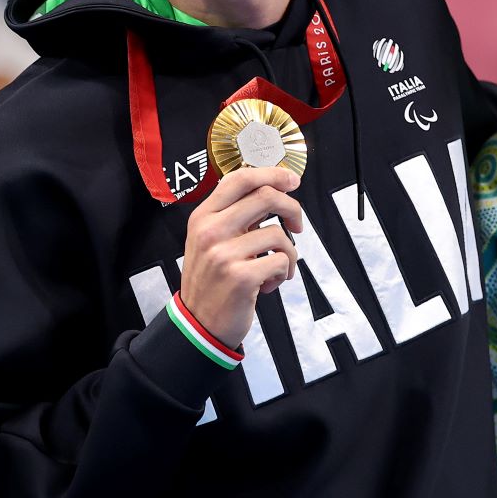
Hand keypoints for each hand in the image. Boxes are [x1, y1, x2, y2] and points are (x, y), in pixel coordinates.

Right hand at [178, 166, 304, 347]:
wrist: (198, 322)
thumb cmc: (211, 281)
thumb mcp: (210, 240)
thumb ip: (233, 216)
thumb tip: (272, 191)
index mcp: (203, 217)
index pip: (240, 179)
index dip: (272, 174)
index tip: (291, 181)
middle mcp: (210, 231)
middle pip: (266, 196)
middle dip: (293, 209)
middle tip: (297, 225)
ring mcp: (224, 254)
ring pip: (279, 234)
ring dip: (288, 254)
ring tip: (276, 269)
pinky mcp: (241, 276)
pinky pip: (281, 261)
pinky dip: (282, 274)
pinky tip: (267, 284)